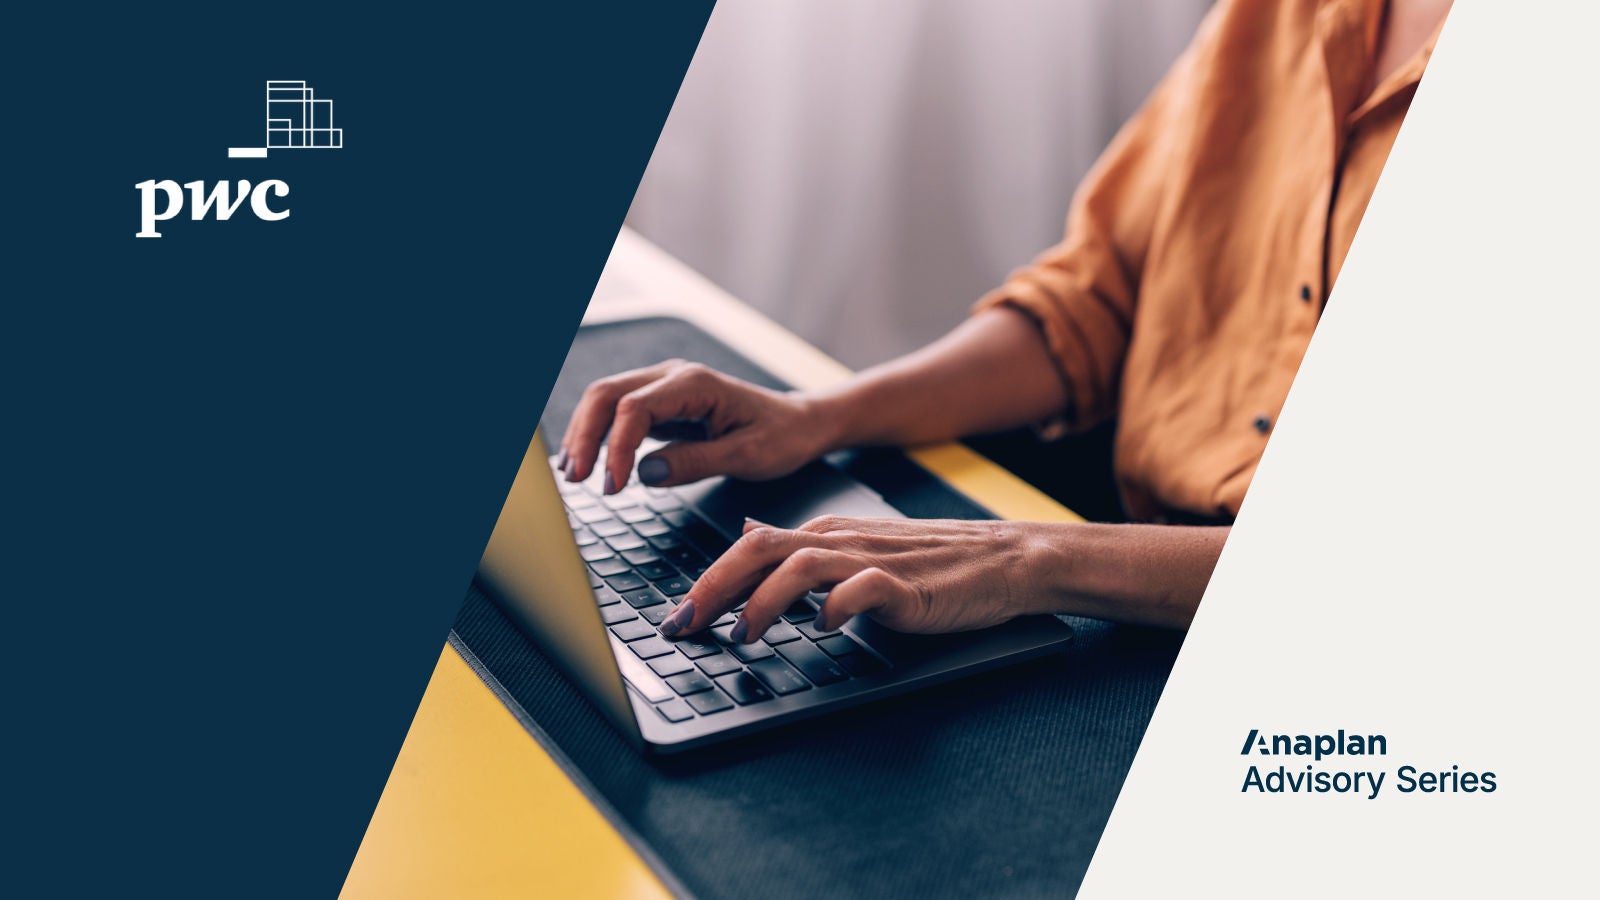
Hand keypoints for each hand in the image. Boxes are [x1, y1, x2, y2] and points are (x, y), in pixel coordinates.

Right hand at [559, 359, 833, 493]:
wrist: (801, 423)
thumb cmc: (782, 437)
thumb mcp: (747, 457)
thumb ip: (695, 463)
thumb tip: (644, 473)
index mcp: (696, 384)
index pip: (634, 408)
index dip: (615, 447)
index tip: (612, 486)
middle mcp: (674, 377)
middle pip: (607, 394)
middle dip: (585, 435)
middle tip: (576, 480)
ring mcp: (666, 388)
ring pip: (606, 400)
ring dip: (586, 434)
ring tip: (574, 475)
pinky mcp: (663, 404)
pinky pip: (620, 413)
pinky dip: (600, 435)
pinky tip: (590, 462)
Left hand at [657, 516, 1039, 640]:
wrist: (1001, 560)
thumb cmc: (927, 563)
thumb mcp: (851, 548)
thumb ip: (798, 546)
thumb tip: (745, 534)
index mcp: (824, 534)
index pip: (750, 549)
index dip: (705, 582)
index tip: (674, 619)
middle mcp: (840, 541)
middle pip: (761, 548)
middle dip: (713, 586)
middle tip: (683, 625)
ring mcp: (873, 560)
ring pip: (801, 565)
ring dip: (763, 601)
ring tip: (743, 634)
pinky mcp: (907, 585)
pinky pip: (864, 589)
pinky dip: (837, 606)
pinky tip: (823, 628)